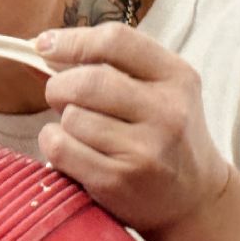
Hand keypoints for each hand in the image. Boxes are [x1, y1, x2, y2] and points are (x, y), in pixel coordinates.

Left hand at [34, 22, 230, 234]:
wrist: (194, 200)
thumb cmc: (166, 137)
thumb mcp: (162, 91)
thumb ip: (117, 66)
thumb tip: (46, 46)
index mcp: (177, 77)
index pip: (116, 41)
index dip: (72, 40)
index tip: (45, 45)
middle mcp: (166, 112)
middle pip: (86, 82)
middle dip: (59, 86)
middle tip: (60, 97)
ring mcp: (144, 149)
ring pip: (71, 118)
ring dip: (62, 122)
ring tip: (80, 131)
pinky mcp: (119, 181)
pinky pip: (61, 149)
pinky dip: (53, 145)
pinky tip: (70, 150)